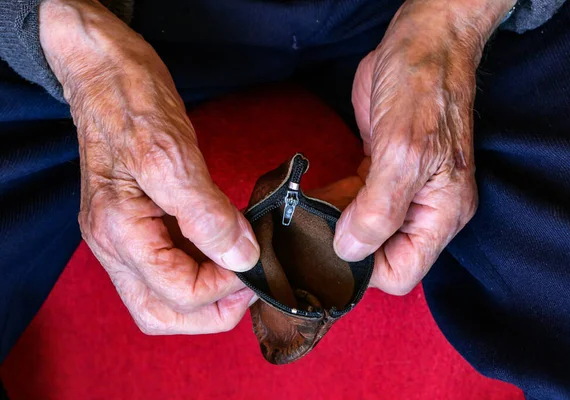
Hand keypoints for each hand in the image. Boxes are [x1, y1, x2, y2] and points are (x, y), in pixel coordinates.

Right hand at [40, 0, 259, 333]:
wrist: (107, 71)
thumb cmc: (131, 102)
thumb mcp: (171, 154)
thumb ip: (206, 214)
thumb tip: (242, 257)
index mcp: (118, 230)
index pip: (176, 293)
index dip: (223, 288)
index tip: (256, 262)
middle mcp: (115, 244)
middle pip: (163, 312)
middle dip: (211, 311)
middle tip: (250, 285)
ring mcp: (124, 235)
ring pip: (163, 296)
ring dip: (207, 296)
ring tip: (242, 273)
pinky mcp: (138, 223)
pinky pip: (168, 267)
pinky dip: (199, 271)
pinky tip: (225, 252)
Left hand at [334, 0, 515, 294]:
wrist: (420, 45)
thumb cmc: (422, 90)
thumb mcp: (403, 151)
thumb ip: (379, 209)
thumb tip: (350, 250)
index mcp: (442, 213)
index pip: (403, 272)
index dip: (366, 269)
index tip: (329, 250)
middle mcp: (425, 209)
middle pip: (382, 256)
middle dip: (347, 250)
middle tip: (310, 234)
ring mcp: (403, 193)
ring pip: (365, 233)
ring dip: (336, 228)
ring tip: (307, 216)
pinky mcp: (382, 174)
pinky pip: (356, 205)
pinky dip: (336, 206)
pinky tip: (316, 199)